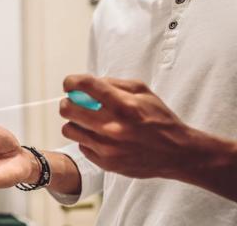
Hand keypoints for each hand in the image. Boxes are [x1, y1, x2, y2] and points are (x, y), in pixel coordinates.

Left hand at [59, 74, 203, 178]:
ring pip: (69, 129)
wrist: (176, 153)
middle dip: (67, 102)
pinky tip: (100, 137)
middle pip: (68, 109)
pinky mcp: (106, 163)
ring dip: (74, 122)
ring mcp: (108, 148)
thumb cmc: (159, 119)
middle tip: (73, 102)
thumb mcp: (142, 92)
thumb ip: (113, 84)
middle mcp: (113, 127)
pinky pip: (81, 145)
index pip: (86, 86)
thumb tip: (88, 83)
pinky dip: (87, 139)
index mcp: (124, 105)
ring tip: (86, 121)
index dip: (71, 81)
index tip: (69, 83)